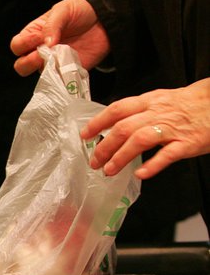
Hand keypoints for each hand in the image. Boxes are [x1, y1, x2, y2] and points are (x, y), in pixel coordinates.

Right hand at [11, 0, 110, 74]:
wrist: (106, 18)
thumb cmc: (81, 10)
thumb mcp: (64, 10)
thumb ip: (52, 25)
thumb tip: (46, 43)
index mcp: (34, 34)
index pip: (17, 46)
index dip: (24, 44)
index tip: (38, 37)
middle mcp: (40, 51)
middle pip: (21, 65)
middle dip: (28, 62)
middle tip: (42, 54)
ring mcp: (53, 62)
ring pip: (39, 74)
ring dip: (45, 69)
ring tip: (58, 59)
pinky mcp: (68, 71)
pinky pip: (60, 80)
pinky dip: (61, 77)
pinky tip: (68, 68)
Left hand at [85, 78, 209, 178]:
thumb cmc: (189, 104)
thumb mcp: (161, 100)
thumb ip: (139, 111)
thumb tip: (113, 125)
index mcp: (150, 101)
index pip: (118, 109)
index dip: (99, 122)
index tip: (85, 135)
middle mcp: (158, 113)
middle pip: (124, 128)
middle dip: (105, 147)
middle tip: (95, 161)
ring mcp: (173, 128)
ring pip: (140, 140)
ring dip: (121, 157)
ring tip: (109, 170)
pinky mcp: (188, 143)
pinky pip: (168, 154)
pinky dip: (152, 165)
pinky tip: (140, 174)